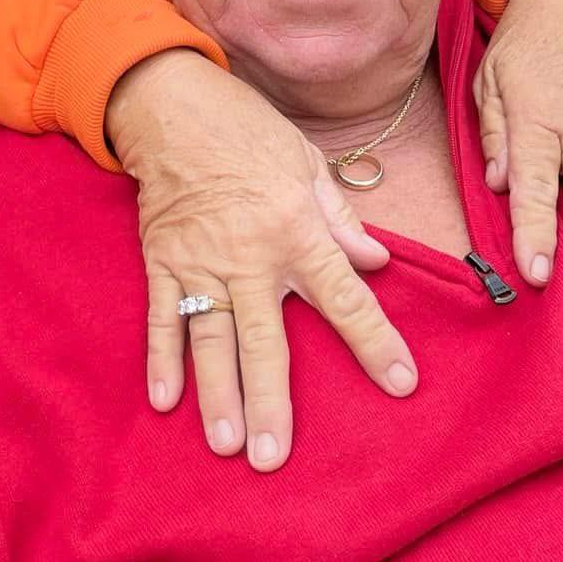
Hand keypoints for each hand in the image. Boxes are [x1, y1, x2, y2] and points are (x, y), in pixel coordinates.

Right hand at [107, 49, 418, 471]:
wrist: (176, 105)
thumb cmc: (249, 131)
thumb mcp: (309, 163)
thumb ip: (341, 219)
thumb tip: (376, 264)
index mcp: (296, 229)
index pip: (345, 297)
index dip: (375, 341)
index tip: (400, 382)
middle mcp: (251, 255)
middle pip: (266, 339)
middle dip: (271, 400)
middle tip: (272, 456)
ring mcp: (202, 261)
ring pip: (212, 339)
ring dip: (217, 393)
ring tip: (225, 443)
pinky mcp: (163, 260)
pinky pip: (163, 317)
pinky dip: (161, 358)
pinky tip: (164, 401)